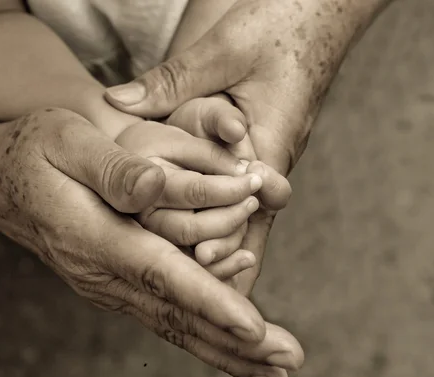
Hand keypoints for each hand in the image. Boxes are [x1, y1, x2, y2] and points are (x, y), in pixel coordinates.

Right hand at [0, 108, 303, 376]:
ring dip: (225, 349)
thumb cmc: (32, 151)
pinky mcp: (113, 283)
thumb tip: (155, 186)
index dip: (209, 300)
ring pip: (172, 324)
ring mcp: (107, 285)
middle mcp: (102, 274)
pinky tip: (232, 344)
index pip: (160, 274)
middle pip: (175, 316)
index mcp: (96, 236)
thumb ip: (111, 166)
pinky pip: (162, 315)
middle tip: (287, 365)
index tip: (255, 329)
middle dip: (234, 344)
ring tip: (274, 371)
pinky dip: (201, 333)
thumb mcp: (65, 139)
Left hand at [105, 0, 378, 292]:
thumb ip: (176, 80)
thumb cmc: (283, 23)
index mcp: (268, 142)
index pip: (246, 208)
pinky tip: (175, 232)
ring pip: (229, 209)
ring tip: (179, 280)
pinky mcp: (238, 144)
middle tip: (191, 292)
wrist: (312, 9)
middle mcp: (261, 158)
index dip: (222, 239)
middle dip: (218, 256)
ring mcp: (250, 154)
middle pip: (238, 221)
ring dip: (208, 241)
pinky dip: (199, 209)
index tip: (196, 265)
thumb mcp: (226, 48)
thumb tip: (120, 102)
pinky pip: (218, 184)